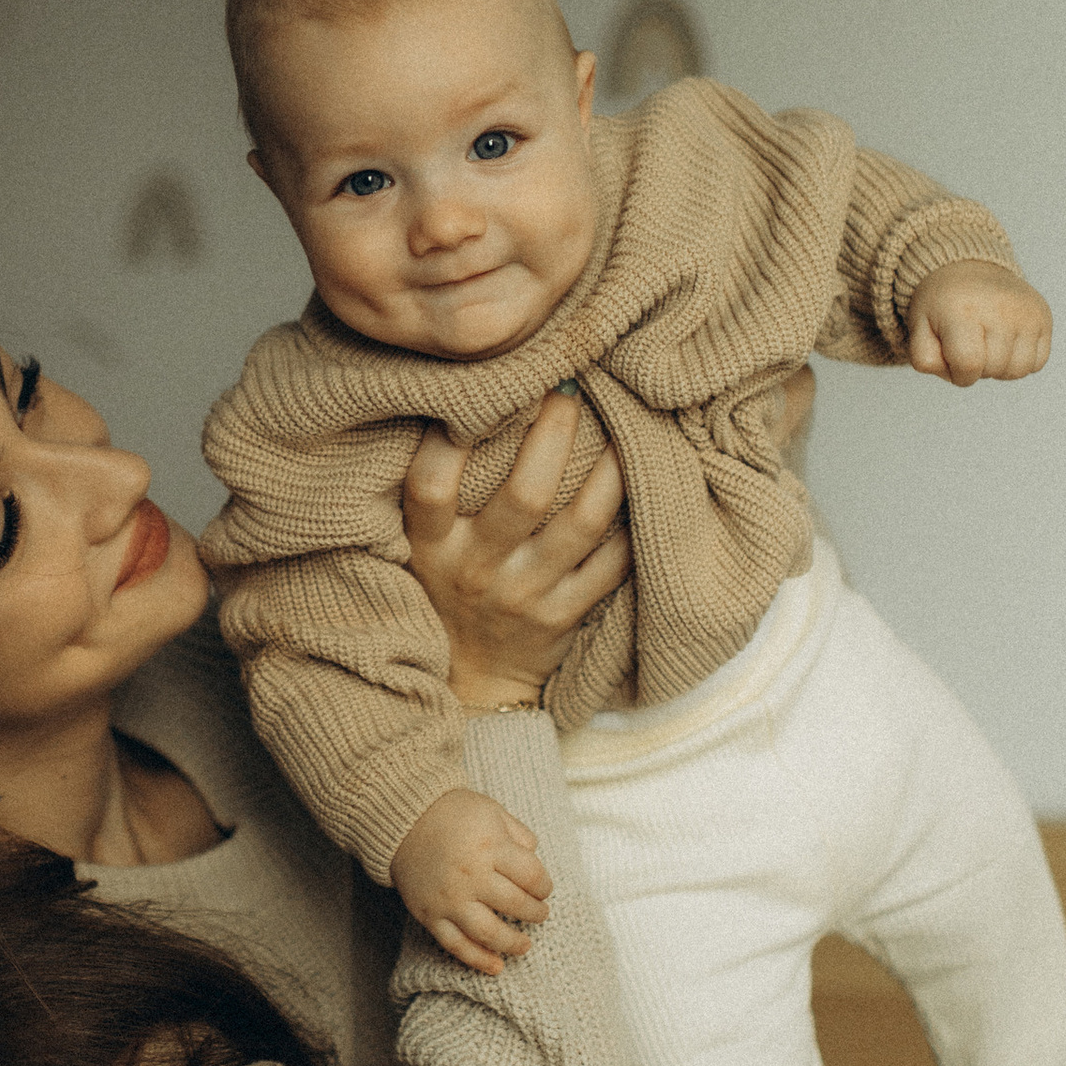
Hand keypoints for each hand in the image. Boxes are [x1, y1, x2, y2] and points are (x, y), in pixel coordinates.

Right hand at [391, 786, 553, 975]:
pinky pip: (456, 944)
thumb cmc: (452, 813)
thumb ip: (518, 834)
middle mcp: (470, 875)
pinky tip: (497, 968)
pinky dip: (477, 960)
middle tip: (539, 913)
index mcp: (490, 846)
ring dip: (513, 943)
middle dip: (535, 912)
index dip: (544, 886)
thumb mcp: (492, 811)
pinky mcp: (430, 915)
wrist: (402, 820)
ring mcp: (449, 899)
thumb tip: (536, 859)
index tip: (543, 889)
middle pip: (515, 904)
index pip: (531, 876)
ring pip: (488, 932)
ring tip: (525, 945)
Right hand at [402, 388, 630, 710]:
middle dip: (554, 429)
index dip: (451, 435)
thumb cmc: (446, 591)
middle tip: (568, 384)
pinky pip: (614, 562)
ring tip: (625, 423)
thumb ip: (438, 493)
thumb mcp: (421, 548)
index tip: (482, 391)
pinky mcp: (565, 617)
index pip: (431, 485)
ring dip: (612, 467)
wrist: (474, 681)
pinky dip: (633, 520)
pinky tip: (644, 483)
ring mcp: (526, 596)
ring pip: (584, 521)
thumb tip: (468, 403)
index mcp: (431, 548)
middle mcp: (477, 571)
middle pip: (527, 493)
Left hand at [907, 259, 1051, 384]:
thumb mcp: (919, 328)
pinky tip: (1006, 343)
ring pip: (1019, 370)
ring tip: (988, 346)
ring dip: (1000, 369)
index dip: (959, 374)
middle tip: (970, 345)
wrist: (966, 267)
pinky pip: (1038, 361)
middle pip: (994, 369)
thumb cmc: (941, 305)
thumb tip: (958, 372)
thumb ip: (925, 360)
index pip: (969, 365)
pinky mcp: (1043, 315)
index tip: (954, 359)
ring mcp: (1025, 311)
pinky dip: (1021, 361)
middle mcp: (999, 307)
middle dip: (978, 370)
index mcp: (963, 310)